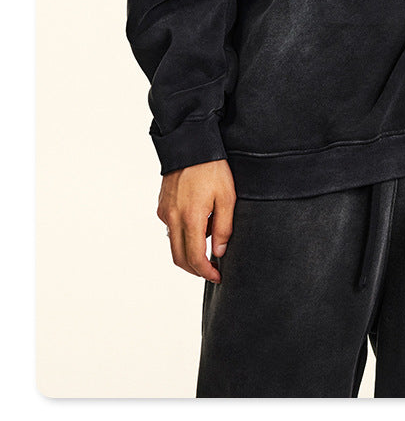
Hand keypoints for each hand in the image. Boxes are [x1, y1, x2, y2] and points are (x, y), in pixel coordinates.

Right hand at [157, 159, 235, 282]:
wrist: (190, 144)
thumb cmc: (212, 168)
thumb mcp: (227, 197)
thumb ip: (223, 227)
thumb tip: (219, 252)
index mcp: (191, 218)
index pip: (194, 258)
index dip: (206, 272)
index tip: (217, 276)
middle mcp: (173, 218)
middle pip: (179, 258)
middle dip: (195, 270)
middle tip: (212, 270)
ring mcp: (165, 212)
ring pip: (173, 244)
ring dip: (188, 253)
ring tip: (209, 244)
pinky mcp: (162, 206)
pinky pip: (170, 229)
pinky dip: (182, 236)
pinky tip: (199, 226)